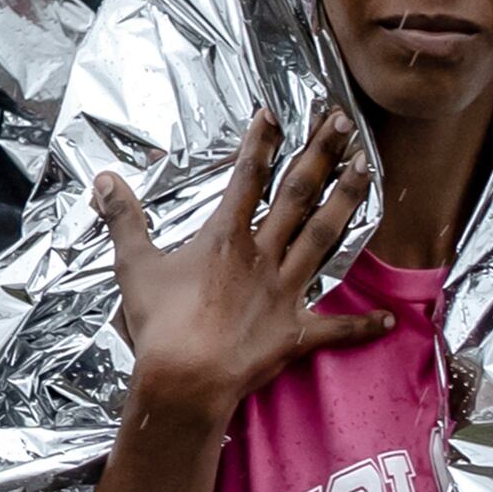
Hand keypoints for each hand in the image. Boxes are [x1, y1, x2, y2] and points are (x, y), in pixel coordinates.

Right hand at [98, 108, 387, 426]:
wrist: (185, 378)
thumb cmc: (159, 324)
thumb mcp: (133, 265)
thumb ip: (124, 219)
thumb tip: (104, 180)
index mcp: (224, 237)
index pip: (246, 178)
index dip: (260, 142)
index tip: (274, 112)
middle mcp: (262, 256)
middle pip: (297, 195)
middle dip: (320, 154)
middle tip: (341, 122)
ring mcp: (284, 291)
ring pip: (323, 238)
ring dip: (348, 201)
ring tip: (368, 169)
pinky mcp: (295, 332)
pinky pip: (336, 328)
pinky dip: (362, 325)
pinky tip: (388, 318)